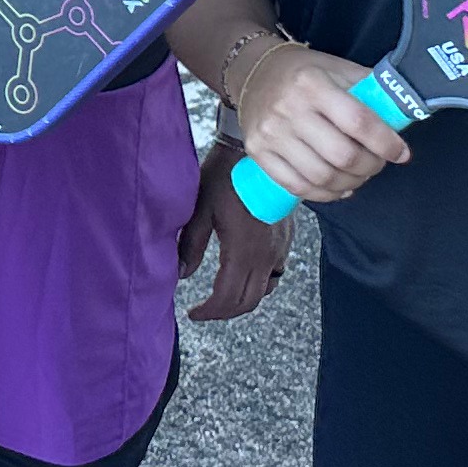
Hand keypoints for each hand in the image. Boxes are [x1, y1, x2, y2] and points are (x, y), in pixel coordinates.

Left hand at [178, 149, 291, 320]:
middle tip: (204, 311)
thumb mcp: (199, 210)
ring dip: (242, 301)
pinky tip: (243, 276)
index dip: (209, 312)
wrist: (256, 153)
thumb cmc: (223, 177)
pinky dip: (259, 285)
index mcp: (242, 250)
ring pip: (264, 292)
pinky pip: (275, 274)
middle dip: (223, 313)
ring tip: (221, 298)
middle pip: (247, 302)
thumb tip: (181, 274)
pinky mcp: (285, 240)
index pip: (227, 298)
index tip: (192, 313)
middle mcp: (265, 255)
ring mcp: (279, 248)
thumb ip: (190, 246)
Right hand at [235, 45, 411, 209]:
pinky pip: (297, 186)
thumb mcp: (338, 68)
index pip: (358, 122)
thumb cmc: (304, 72)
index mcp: (313, 83)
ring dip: (351, 183)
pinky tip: (338, 188)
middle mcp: (289, 109)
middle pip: (342, 155)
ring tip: (359, 175)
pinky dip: (325, 195)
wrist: (253, 71)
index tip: (401, 153)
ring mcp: (271, 134)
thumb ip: (369, 88)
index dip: (386, 143)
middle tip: (378, 163)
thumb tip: (404, 112)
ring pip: (321, 177)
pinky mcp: (258, 152)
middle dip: (371, 166)